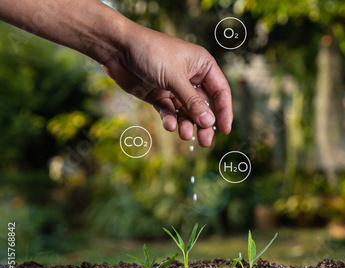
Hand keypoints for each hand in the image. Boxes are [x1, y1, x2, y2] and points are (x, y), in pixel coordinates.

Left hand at [101, 25, 231, 146]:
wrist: (117, 48)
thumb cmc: (150, 52)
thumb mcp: (174, 78)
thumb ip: (192, 102)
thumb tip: (209, 122)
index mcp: (201, 65)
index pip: (220, 91)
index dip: (224, 111)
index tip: (225, 130)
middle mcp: (190, 76)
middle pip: (203, 105)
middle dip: (203, 123)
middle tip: (204, 142)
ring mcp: (174, 86)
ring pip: (186, 111)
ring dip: (186, 124)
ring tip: (184, 135)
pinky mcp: (158, 94)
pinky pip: (169, 111)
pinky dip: (169, 119)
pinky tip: (168, 125)